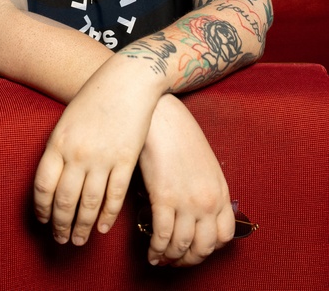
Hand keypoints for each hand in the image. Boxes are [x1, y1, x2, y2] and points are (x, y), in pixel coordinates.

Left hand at [33, 58, 159, 246]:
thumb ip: (59, 148)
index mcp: (58, 142)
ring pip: (89, 204)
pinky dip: (108, 216)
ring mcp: (103, 158)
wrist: (127, 81)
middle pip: (65, 200)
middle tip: (60, 239)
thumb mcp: (67, 120)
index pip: (43, 186)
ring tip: (78, 240)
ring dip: (83, 226)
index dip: (42, 209)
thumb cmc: (95, 96)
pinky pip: (114, 196)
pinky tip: (103, 227)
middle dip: (61, 224)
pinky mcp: (126, 160)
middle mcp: (78, 153)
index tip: (43, 221)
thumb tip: (53, 180)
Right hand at [138, 94, 234, 266]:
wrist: (161, 115)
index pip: (225, 235)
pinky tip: (151, 251)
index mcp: (220, 190)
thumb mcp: (202, 161)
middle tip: (177, 260)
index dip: (209, 248)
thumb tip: (193, 207)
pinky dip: (156, 249)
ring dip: (171, 258)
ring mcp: (187, 201)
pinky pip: (162, 236)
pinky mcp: (164, 198)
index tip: (196, 249)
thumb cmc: (178, 132)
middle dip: (190, 259)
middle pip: (204, 246)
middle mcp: (208, 201)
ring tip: (161, 258)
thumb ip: (203, 186)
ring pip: (182, 246)